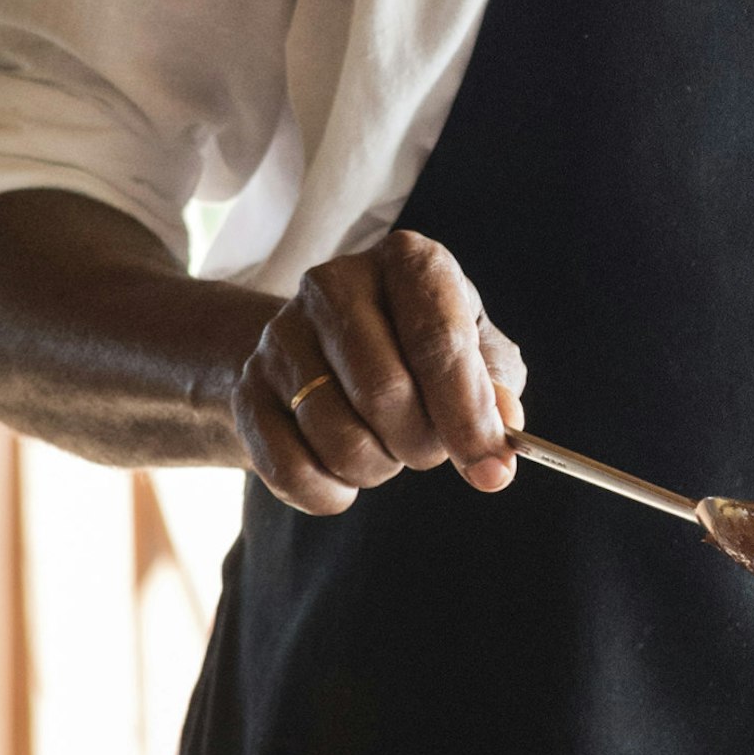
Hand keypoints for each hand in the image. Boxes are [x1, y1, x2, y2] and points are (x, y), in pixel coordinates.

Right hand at [234, 231, 524, 519]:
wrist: (326, 352)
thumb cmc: (421, 351)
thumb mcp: (475, 354)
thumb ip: (496, 388)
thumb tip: (505, 429)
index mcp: (407, 261)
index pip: (438, 341)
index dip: (468, 415)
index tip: (491, 469)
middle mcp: (335, 283)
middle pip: (384, 392)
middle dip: (421, 445)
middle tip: (428, 450)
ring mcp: (281, 334)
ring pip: (337, 438)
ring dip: (376, 469)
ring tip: (384, 448)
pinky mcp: (248, 386)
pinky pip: (288, 468)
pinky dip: (328, 493)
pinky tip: (343, 479)